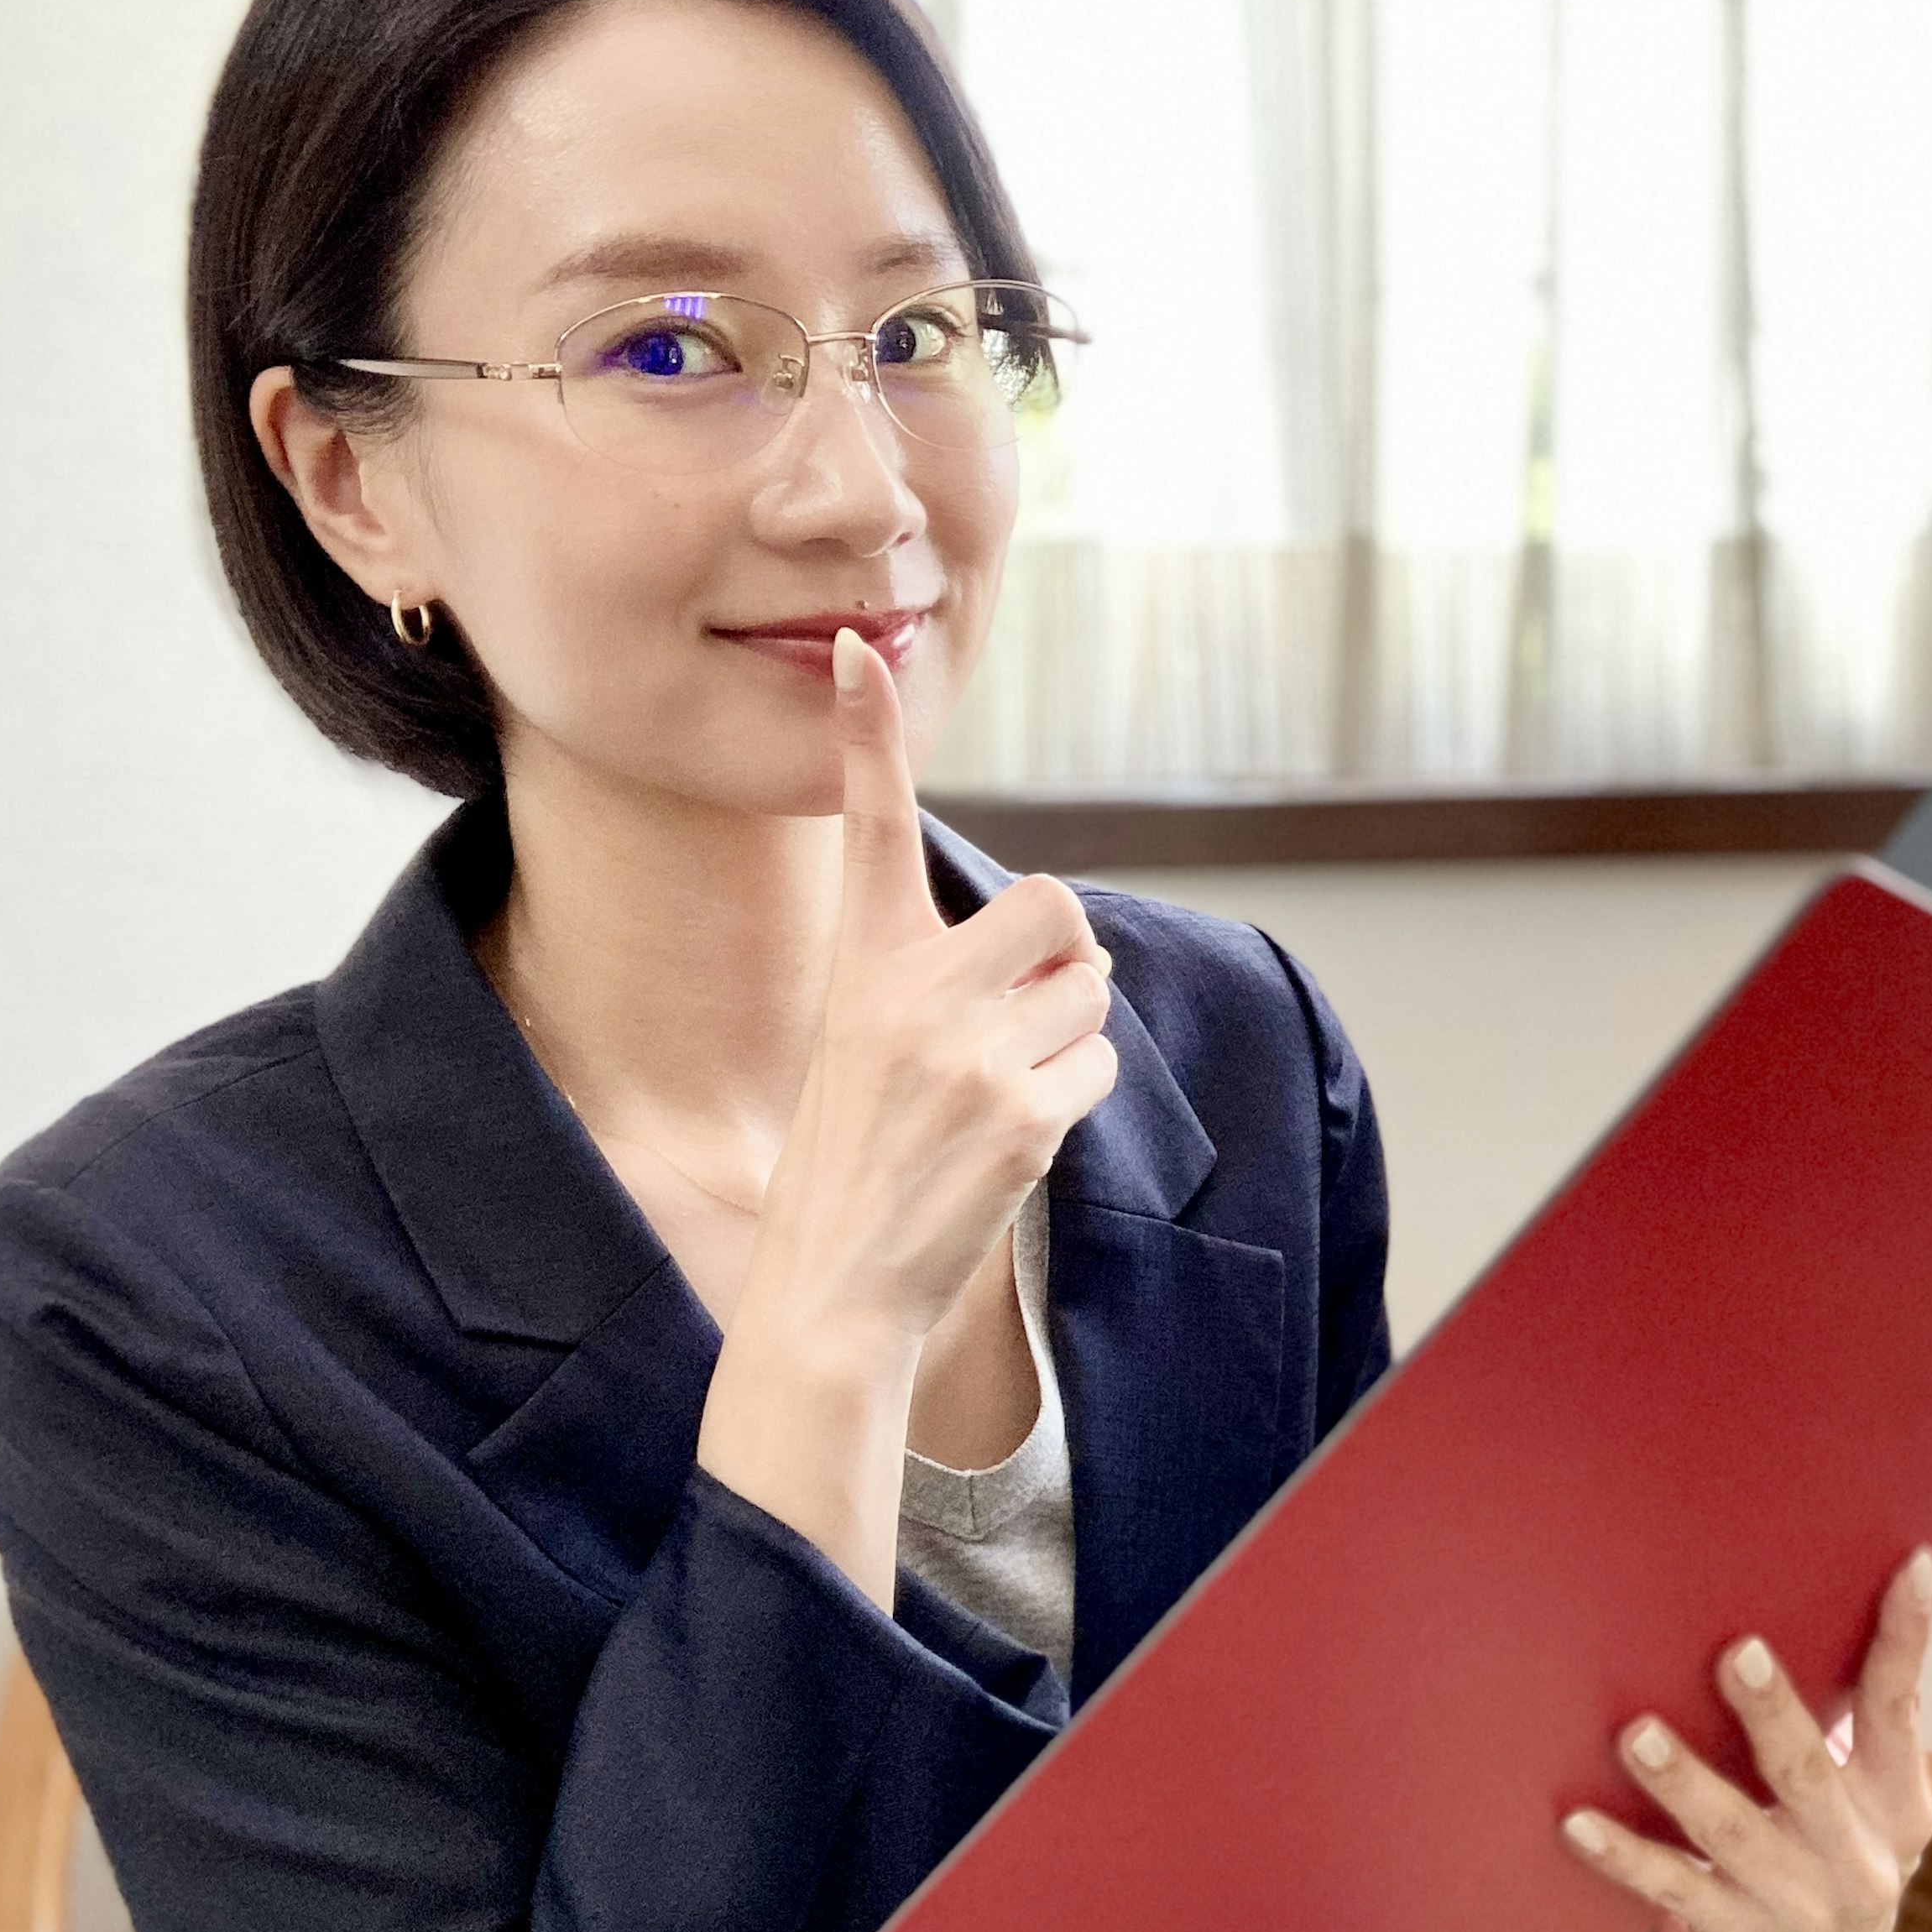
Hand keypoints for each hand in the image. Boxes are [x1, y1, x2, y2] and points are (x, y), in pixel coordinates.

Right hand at [694, 629, 1119, 1602]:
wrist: (834, 1283)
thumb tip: (1061, 939)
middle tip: (1021, 1015)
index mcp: (863, 965)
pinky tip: (1012, 1139)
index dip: (868, 734)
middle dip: (1064, 956)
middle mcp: (916, 995)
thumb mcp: (862, 1042)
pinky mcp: (1021, 1116)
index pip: (869, 825)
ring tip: (999, 1091)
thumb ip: (933, 976)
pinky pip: (1096, 1069)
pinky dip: (1073, 1099)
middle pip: (1057, 907)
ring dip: (1069, 1033)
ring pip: (1089, 992)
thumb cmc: (854, 1159)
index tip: (856, 648)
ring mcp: (971, 1055)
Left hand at [1561, 1548, 1931, 1931]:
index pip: (1900, 1705)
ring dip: (1683, 1783)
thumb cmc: (1830, 1840)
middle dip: (1772, 1715)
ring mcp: (1797, 1906)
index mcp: (1894, 1799)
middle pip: (1808, 1774)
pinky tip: (1577, 1825)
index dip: (1908, 1636)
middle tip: (1738, 1654)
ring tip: (1638, 1736)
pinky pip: (1671, 1891)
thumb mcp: (1870, 1793)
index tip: (1910, 1565)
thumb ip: (1865, 1713)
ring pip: (1732, 1835)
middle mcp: (1856, 1856)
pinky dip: (1623, 1857)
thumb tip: (1865, 1579)